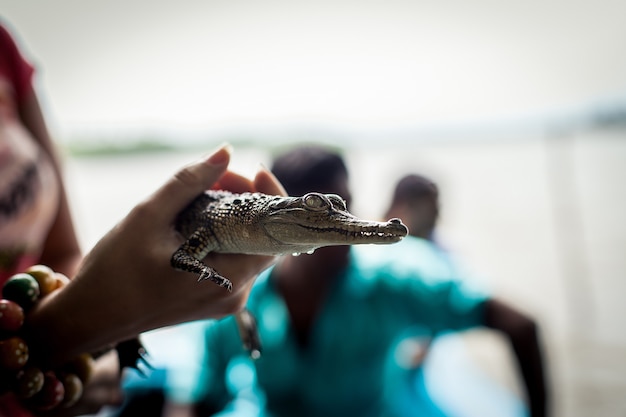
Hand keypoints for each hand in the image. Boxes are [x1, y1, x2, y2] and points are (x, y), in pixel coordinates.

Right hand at [27, 145, 285, 364]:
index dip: (271, 199)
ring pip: (246, 248)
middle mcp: (235, 294)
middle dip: (247, 202)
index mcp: (228, 280)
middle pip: (262, 239)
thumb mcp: (148, 218)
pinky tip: (198, 217)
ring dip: (234, 217)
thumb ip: (188, 183)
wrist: (91, 316)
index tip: (255, 170)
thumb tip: (225, 152)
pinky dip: (223, 234)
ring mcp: (225, 299)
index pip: (276, 236)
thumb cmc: (115, 270)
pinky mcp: (213, 298)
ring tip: (204, 193)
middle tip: (219, 178)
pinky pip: (232, 260)